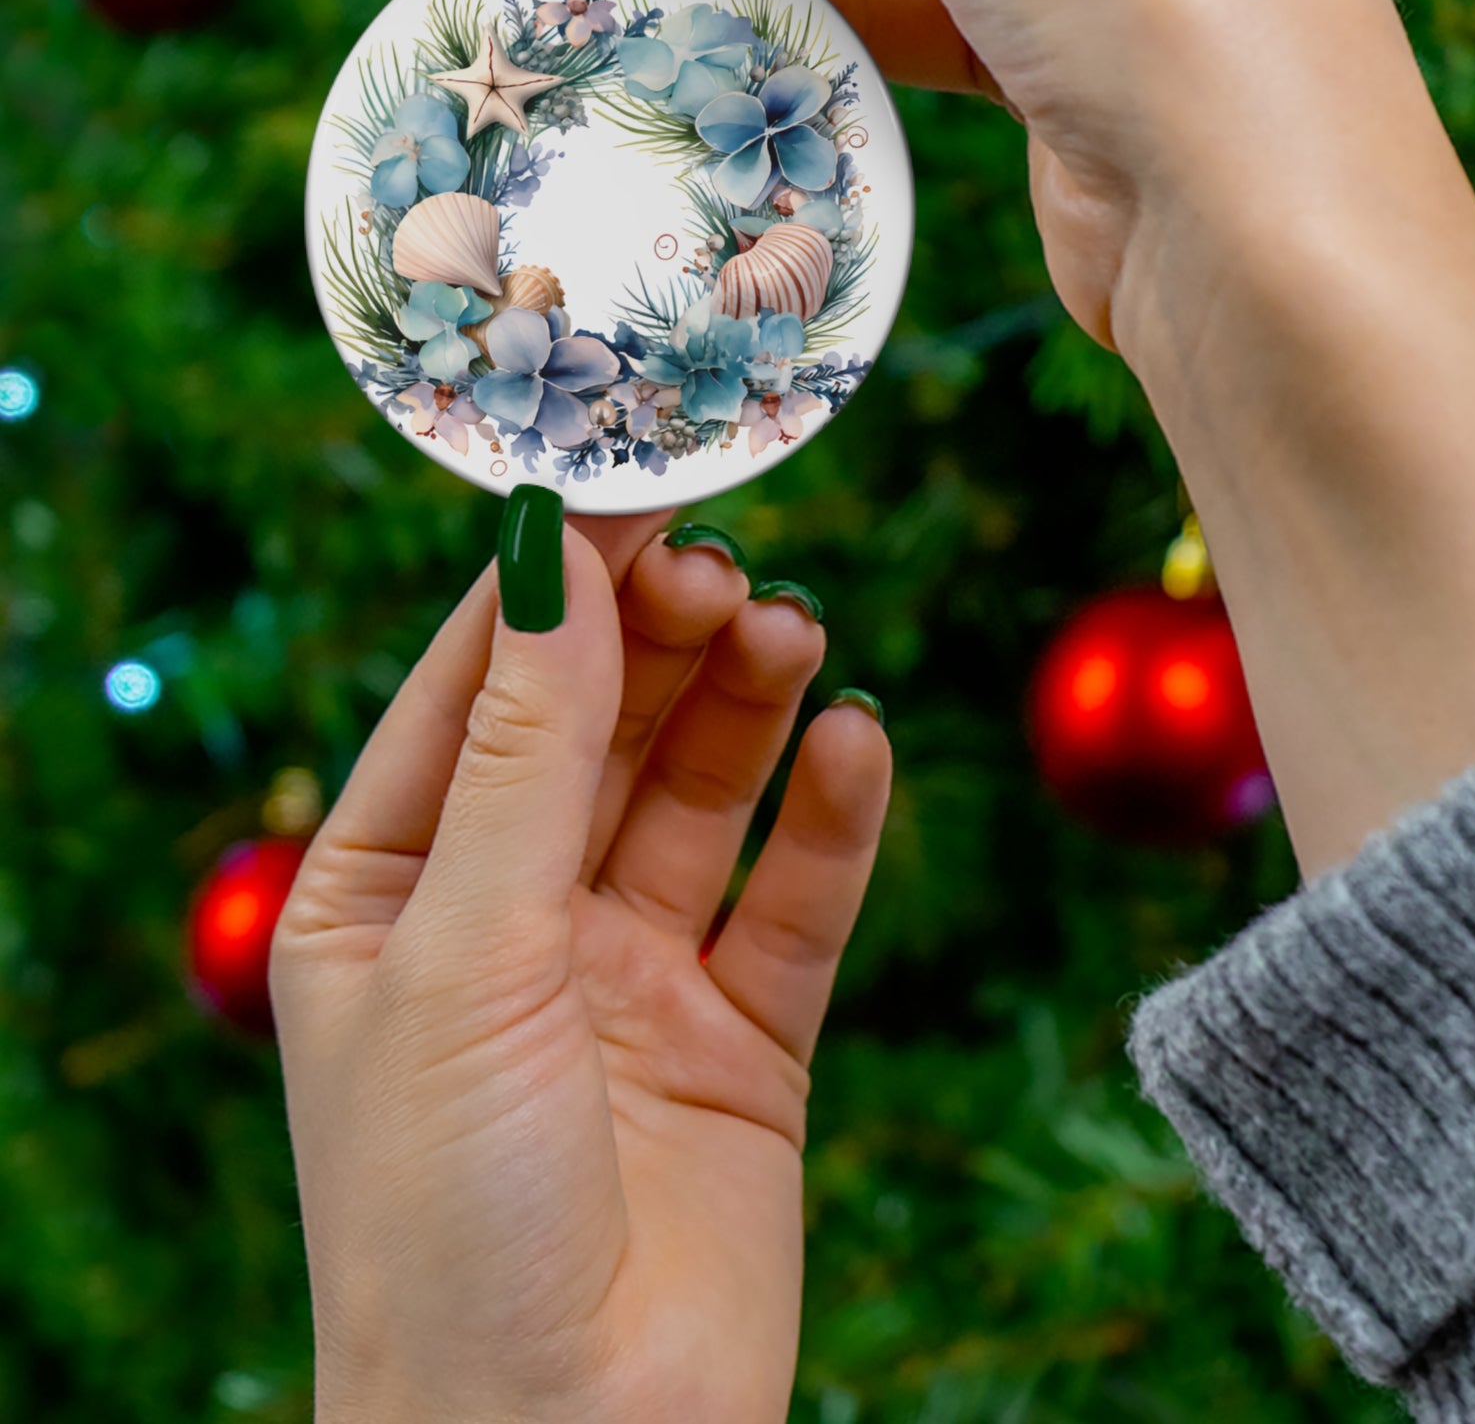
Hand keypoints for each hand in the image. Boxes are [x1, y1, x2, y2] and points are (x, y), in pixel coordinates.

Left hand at [272, 510, 890, 1423]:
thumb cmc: (447, 1218)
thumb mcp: (466, 953)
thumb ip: (526, 753)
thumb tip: (552, 556)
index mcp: (390, 896)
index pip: (475, 693)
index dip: (552, 588)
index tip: (631, 483)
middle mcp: (512, 923)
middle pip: (602, 729)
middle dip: (661, 641)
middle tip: (728, 567)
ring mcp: (632, 978)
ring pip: (702, 796)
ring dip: (748, 707)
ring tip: (793, 632)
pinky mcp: (744, 1040)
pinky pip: (795, 900)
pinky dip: (831, 818)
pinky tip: (856, 743)